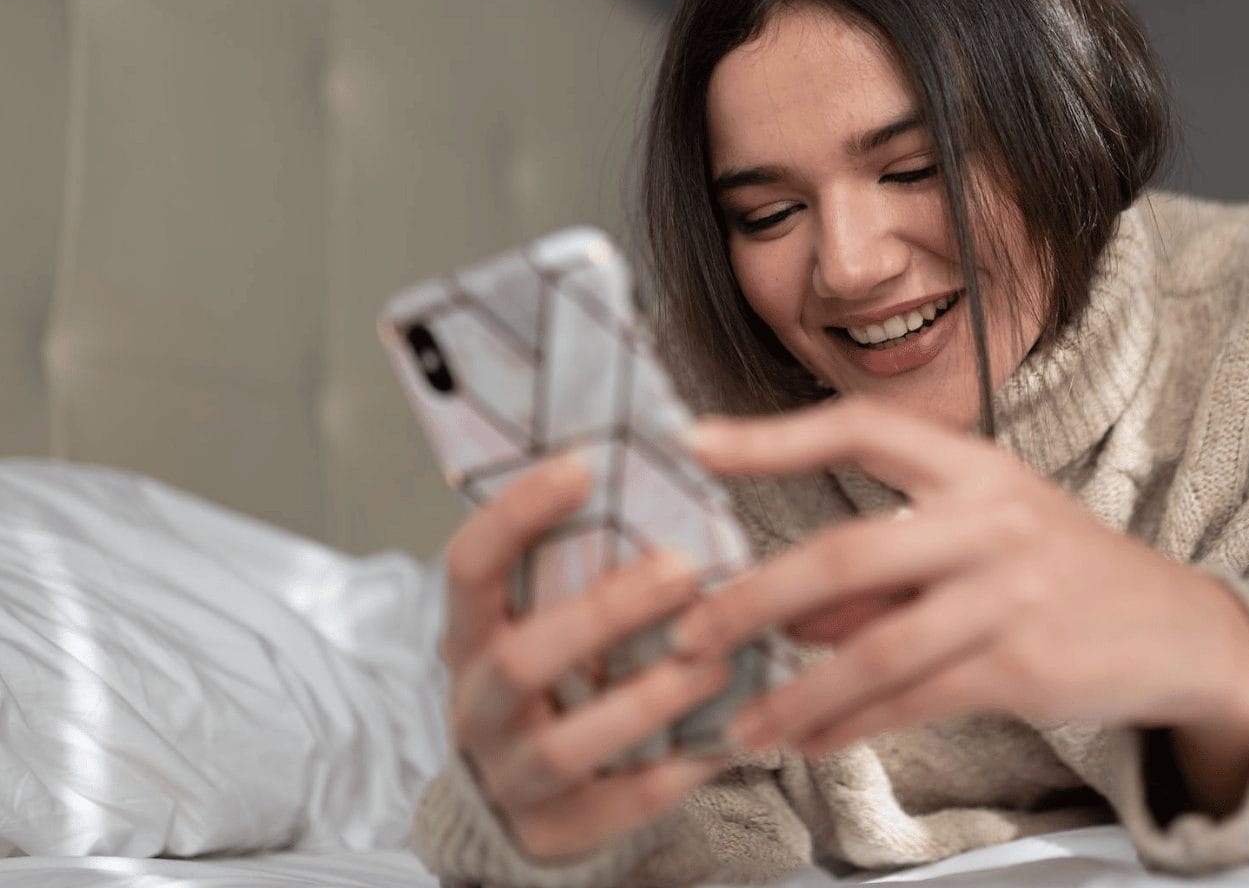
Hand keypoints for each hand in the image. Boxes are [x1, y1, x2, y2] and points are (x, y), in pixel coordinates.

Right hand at [440, 457, 733, 860]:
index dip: (516, 516)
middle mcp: (479, 705)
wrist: (529, 797)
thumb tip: (667, 467)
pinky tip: (731, 735)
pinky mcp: (558, 830)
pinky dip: (680, 769)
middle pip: (523, 659)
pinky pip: (622, 804)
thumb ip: (583, 567)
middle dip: (606, 612)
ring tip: (719, 660)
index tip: (582, 467)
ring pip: (568, 744)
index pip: (469, 567)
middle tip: (683, 569)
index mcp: (470, 635)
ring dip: (650, 698)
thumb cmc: (558, 676)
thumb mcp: (545, 619)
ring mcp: (512, 775)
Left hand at [669, 398, 1248, 796]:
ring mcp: (1010, 593)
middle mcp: (990, 518)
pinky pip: (913, 701)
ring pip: (874, 649)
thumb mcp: (982, 536)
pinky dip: (851, 727)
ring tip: (742, 726)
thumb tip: (791, 613)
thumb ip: (888, 570)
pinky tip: (809, 741)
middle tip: (692, 636)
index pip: (862, 427)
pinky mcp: (1023, 665)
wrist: (1177, 628)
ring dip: (796, 694)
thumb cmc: (1060, 570)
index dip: (774, 434)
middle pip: (848, 553)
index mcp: (974, 466)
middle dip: (755, 600)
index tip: (696, 444)